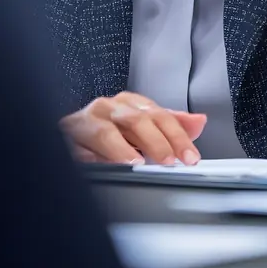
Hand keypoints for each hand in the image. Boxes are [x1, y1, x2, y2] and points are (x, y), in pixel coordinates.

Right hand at [59, 91, 206, 164]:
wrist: (70, 134)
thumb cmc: (109, 129)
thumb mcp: (142, 126)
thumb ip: (171, 125)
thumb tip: (199, 122)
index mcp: (130, 103)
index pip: (159, 115)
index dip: (177, 136)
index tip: (190, 156)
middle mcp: (110, 107)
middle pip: (136, 120)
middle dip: (155, 142)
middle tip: (168, 161)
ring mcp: (87, 120)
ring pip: (105, 130)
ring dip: (122, 148)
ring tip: (135, 162)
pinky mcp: (67, 134)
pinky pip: (78, 145)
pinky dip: (90, 156)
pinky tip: (100, 164)